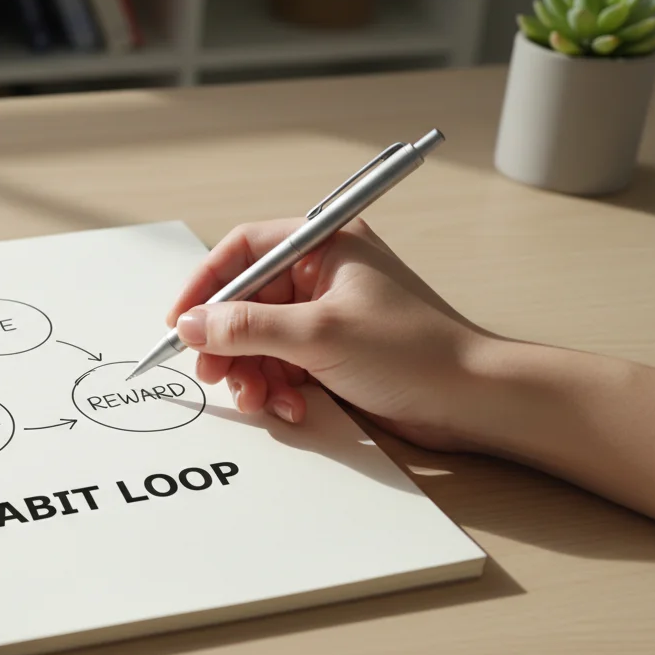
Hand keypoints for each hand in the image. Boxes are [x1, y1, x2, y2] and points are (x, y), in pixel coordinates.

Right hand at [167, 218, 492, 450]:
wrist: (473, 401)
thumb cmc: (413, 351)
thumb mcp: (318, 335)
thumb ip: (247, 328)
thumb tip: (190, 325)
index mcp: (324, 245)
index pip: (243, 251)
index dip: (206, 285)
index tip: (180, 322)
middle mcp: (321, 275)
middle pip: (245, 301)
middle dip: (226, 342)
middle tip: (213, 374)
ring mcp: (325, 317)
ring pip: (258, 340)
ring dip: (250, 373)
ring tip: (258, 400)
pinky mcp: (331, 354)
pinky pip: (281, 367)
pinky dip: (277, 389)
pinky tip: (290, 408)